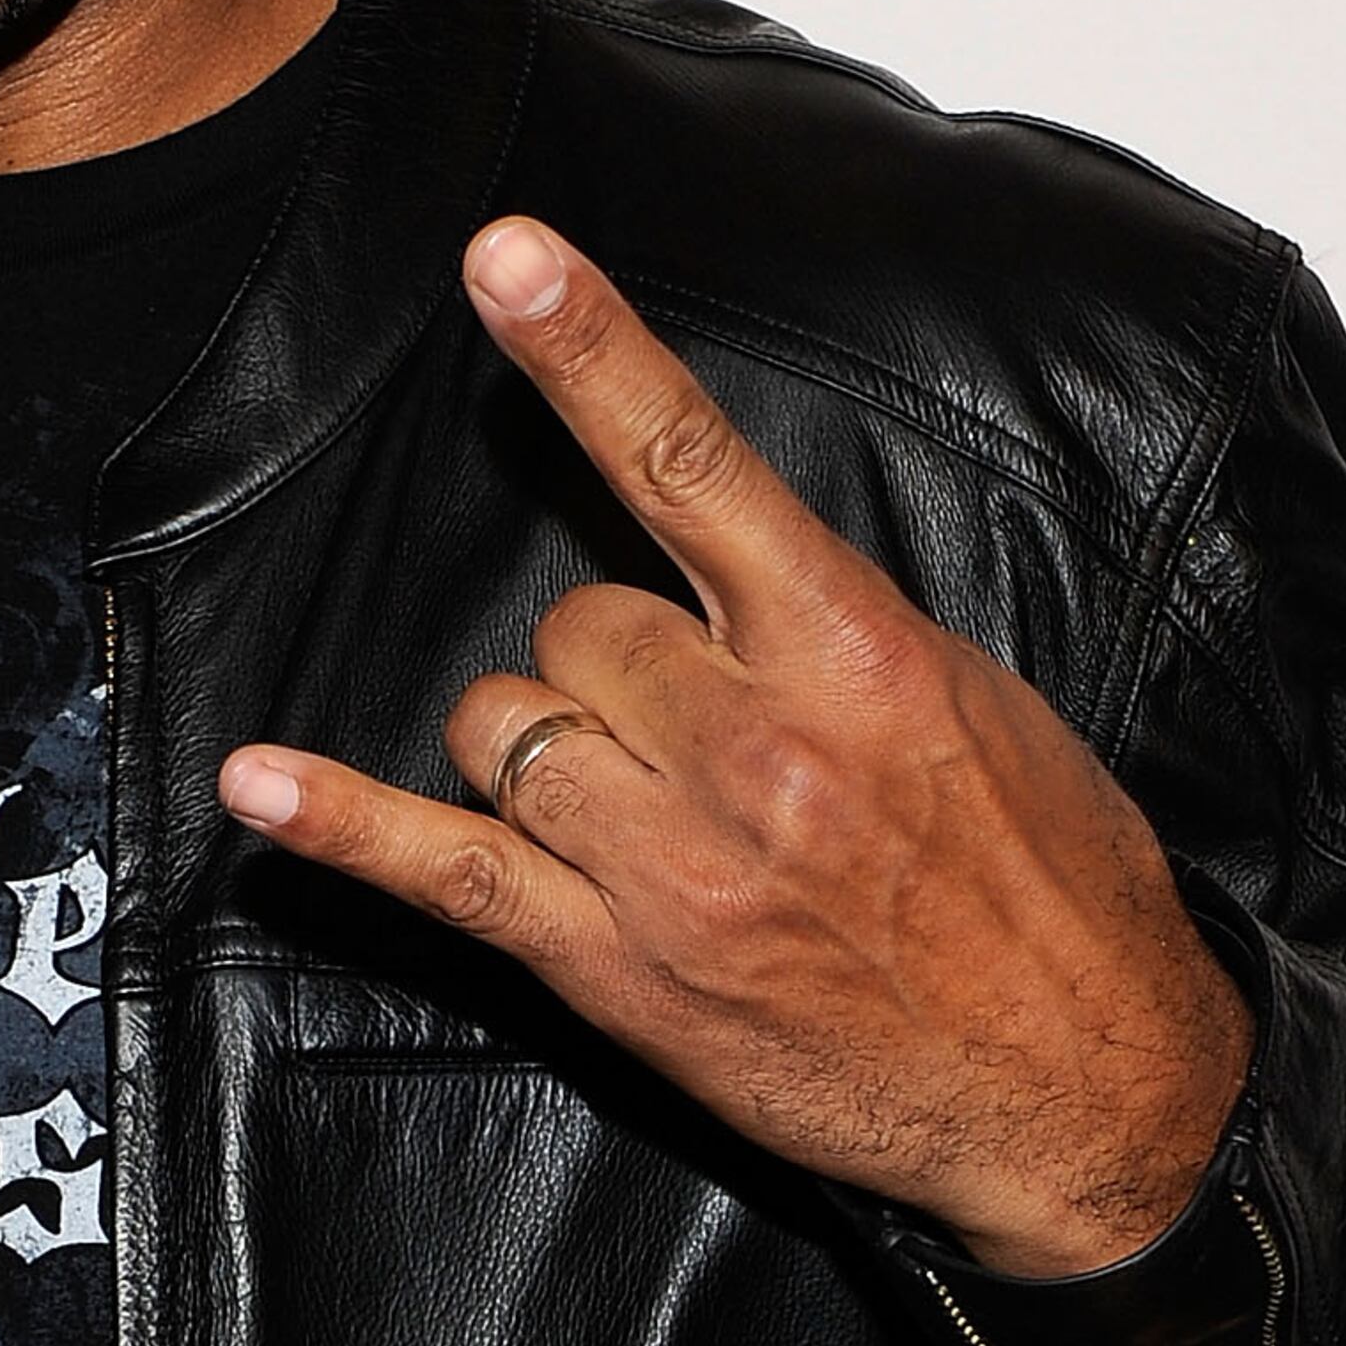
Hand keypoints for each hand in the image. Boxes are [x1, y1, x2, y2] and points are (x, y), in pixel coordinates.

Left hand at [215, 220, 1251, 1275]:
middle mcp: (755, 748)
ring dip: (543, 749)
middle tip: (698, 740)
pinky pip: (444, 871)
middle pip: (574, 624)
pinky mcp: (617, 969)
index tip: (506, 257)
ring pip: (507, 725)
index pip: (692, 466)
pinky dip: (341, 825)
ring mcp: (674, 863)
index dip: (590, 351)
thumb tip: (725, 570)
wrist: (1088, 1089)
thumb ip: (832, 629)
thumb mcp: (974, 708)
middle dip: (612, 664)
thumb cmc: (1044, 893)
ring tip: (638, 809)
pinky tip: (257, 784)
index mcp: (854, 655)